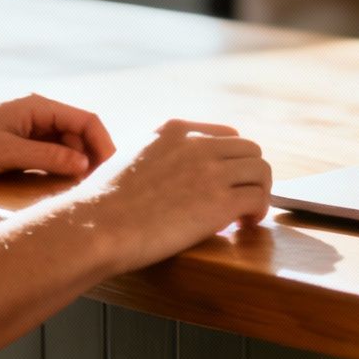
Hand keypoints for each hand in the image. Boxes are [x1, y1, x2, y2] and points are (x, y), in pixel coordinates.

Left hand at [0, 94, 115, 179]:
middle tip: (95, 186)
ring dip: (76, 165)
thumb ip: (47, 157)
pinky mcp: (20, 146)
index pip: (86, 121)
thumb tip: (85, 164)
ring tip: (81, 189)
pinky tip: (61, 185)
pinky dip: (60, 169)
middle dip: (91, 157)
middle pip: (80, 134)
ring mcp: (30, 131)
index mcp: (39, 107)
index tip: (110, 171)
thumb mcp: (6, 153)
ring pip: (67, 146)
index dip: (103, 144)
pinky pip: (50, 156)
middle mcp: (39, 116)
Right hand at [59, 120, 271, 273]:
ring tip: (248, 213)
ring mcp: (211, 171)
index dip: (231, 160)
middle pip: (250, 150)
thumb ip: (155, 157)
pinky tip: (246, 224)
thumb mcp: (129, 159)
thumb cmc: (102, 204)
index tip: (227, 179)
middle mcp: (197, 145)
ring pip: (262, 171)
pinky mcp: (221, 201)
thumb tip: (163, 175)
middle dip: (250, 174)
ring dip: (260, 191)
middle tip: (243, 197)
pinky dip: (259, 211)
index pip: (225, 135)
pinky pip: (259, 198)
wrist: (96, 226)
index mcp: (174, 131)